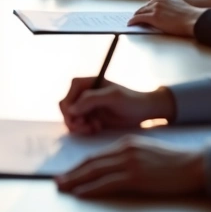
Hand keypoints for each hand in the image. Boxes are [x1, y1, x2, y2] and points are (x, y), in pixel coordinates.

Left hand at [55, 135, 205, 197]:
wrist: (194, 164)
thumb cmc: (174, 162)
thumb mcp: (146, 152)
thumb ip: (128, 156)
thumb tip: (112, 168)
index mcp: (126, 143)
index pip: (96, 155)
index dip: (79, 165)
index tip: (68, 172)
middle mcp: (124, 150)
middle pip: (91, 162)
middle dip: (71, 172)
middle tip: (57, 180)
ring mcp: (129, 162)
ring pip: (95, 172)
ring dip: (75, 180)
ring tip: (63, 187)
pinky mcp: (135, 176)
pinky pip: (107, 183)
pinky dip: (91, 188)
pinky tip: (81, 193)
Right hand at [58, 77, 173, 134]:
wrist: (144, 111)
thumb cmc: (131, 100)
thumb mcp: (112, 97)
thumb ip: (90, 100)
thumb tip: (70, 109)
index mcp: (88, 83)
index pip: (69, 94)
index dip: (69, 106)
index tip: (76, 118)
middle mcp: (85, 94)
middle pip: (66, 107)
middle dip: (73, 119)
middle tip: (85, 127)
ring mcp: (87, 106)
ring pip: (71, 118)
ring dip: (80, 125)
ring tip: (94, 128)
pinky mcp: (91, 117)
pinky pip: (79, 125)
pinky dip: (85, 129)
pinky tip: (97, 128)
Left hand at [130, 0, 209, 37]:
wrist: (194, 18)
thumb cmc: (191, 14)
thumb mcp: (181, 2)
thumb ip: (172, 3)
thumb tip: (169, 11)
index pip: (152, 0)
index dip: (148, 6)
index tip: (145, 9)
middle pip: (145, 5)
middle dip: (141, 11)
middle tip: (136, 16)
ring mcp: (156, 8)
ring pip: (141, 11)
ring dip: (136, 16)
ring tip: (132, 20)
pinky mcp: (153, 17)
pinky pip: (139, 18)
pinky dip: (133, 20)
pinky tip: (130, 23)